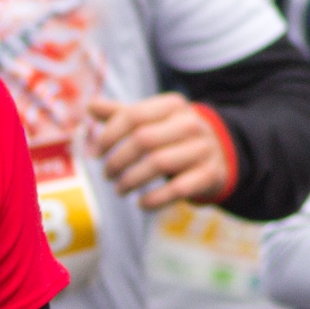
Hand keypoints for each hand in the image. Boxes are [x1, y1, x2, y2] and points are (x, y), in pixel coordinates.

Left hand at [87, 94, 228, 208]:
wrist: (218, 152)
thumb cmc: (172, 135)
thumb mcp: (151, 120)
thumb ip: (121, 114)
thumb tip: (91, 105)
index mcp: (172, 105)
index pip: (133, 116)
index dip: (108, 136)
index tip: (95, 153)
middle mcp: (191, 123)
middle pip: (143, 140)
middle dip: (118, 160)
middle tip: (107, 174)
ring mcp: (203, 148)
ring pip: (159, 163)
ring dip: (132, 180)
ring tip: (119, 189)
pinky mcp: (210, 174)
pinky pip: (178, 189)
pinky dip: (154, 199)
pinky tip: (141, 203)